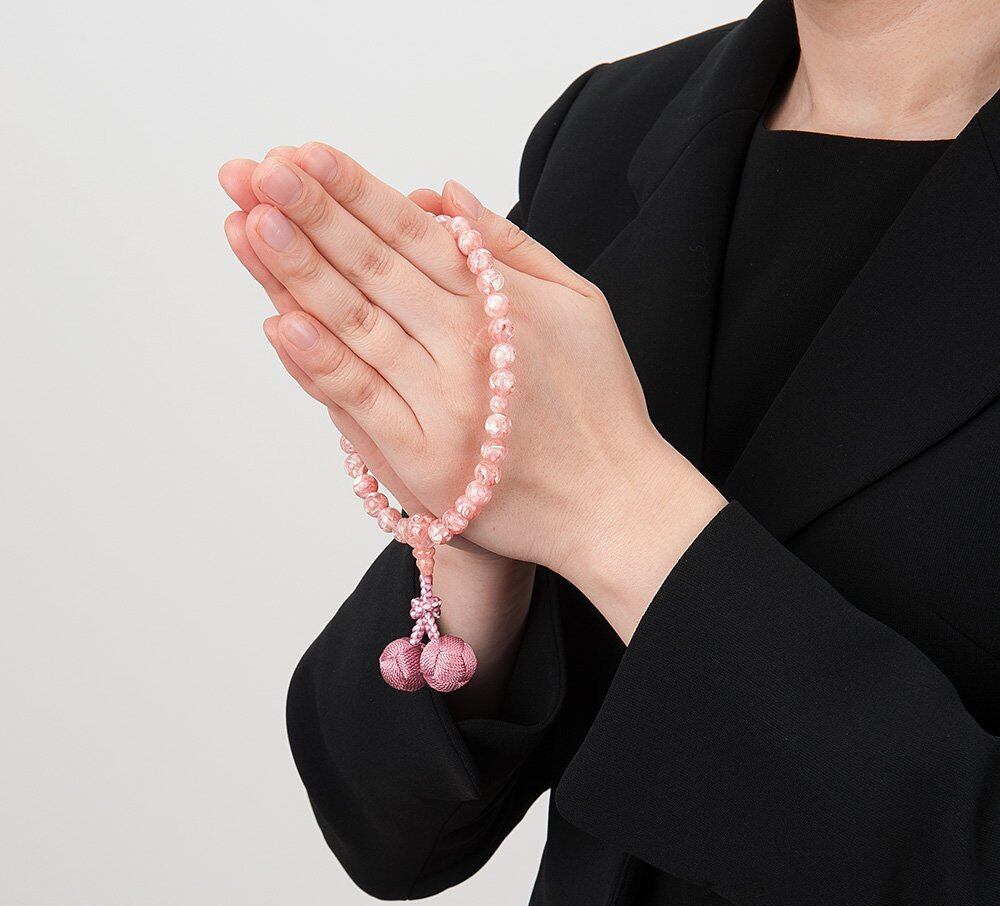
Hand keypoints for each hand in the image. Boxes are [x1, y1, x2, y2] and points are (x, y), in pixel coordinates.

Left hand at [221, 144, 724, 638]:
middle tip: (255, 170)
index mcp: (503, 304)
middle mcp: (468, 347)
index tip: (303, 154)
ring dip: (298, 274)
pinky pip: (361, 402)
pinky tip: (279, 321)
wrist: (611, 503)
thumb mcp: (579, 305)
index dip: (354, 190)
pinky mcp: (423, 461)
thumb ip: (512, 248)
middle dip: (309, 215)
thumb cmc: (596, 405)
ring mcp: (442, 405)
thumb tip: (445, 196)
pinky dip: (317, 362)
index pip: (412, 233)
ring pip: (357, 327)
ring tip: (248, 224)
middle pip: (374, 270)